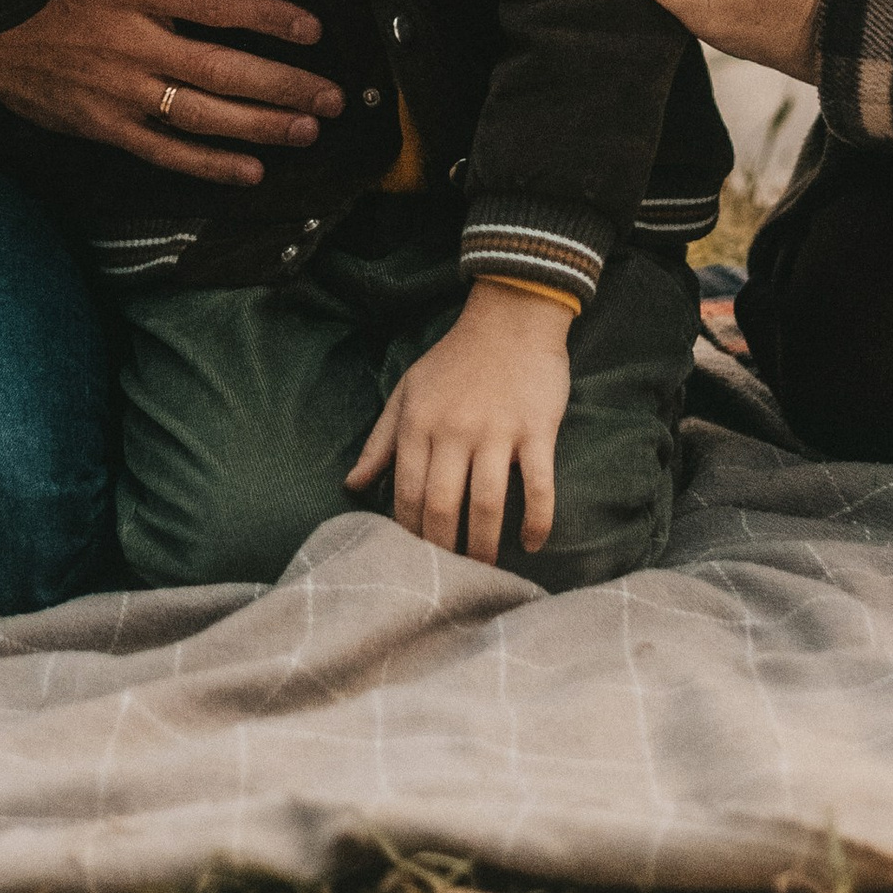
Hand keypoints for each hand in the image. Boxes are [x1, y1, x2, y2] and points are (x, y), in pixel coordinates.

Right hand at [0, 0, 342, 185]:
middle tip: (335, 96)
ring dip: (263, 125)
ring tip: (309, 127)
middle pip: (227, 69)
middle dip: (287, 84)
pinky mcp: (103, 126)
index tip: (314, 28)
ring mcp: (120, 92)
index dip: (272, 17)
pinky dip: (209, 165)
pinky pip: (165, 152)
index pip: (219, 4)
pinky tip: (250, 171)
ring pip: (206, 115)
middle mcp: (135, 44)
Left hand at [347, 282, 575, 564]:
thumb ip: (380, 440)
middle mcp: (454, 431)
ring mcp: (498, 432)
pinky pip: (539, 486)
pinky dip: (537, 521)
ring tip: (485, 571)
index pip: (407, 493)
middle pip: (443, 507)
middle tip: (449, 578)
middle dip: (443, 550)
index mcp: (419, 423)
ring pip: (487, 505)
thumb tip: (353, 485)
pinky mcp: (537, 430)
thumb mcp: (408, 391)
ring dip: (484, 546)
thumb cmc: (455, 358)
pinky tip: (531, 543)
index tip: (414, 558)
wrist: (511, 315)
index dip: (409, 533)